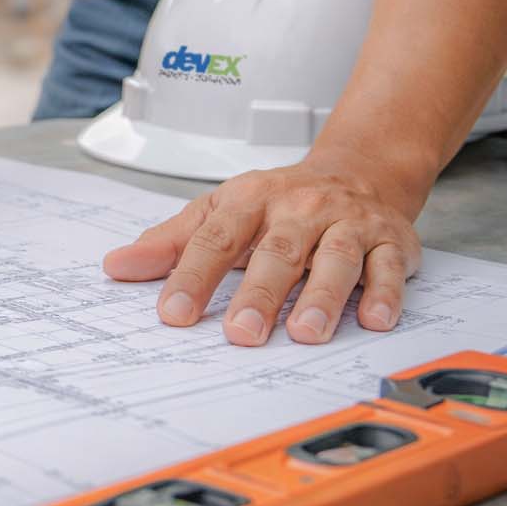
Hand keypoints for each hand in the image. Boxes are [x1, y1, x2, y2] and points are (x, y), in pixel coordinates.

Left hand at [102, 147, 423, 344]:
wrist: (357, 171)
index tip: (173, 312)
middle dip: (259, 293)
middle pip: (278, 251)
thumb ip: (170, 243)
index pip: (216, 238)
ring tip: (304, 333)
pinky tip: (374, 320)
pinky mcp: (390, 241)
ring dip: (323, 297)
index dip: (193, 275)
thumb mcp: (219, 211)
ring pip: (336, 259)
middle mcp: (300, 208)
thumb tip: (116, 267)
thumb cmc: (279, 202)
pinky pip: (389, 266)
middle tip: (240, 333)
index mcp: (250, 199)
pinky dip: (385, 293)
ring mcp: (347, 223)